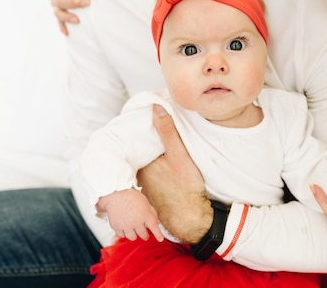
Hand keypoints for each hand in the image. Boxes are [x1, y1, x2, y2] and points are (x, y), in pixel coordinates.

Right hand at [48, 0, 90, 34]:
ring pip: (57, 13)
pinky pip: (59, 23)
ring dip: (67, 16)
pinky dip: (63, 27)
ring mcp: (57, 6)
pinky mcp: (61, 16)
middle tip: (88, 2)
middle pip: (58, 0)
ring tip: (78, 19)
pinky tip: (68, 32)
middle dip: (72, 2)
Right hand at [98, 188, 164, 241]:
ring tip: (133, 230)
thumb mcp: (144, 201)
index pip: (154, 227)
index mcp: (145, 214)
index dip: (158, 234)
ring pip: (133, 237)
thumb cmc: (129, 196)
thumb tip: (157, 222)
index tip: (160, 239)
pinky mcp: (117, 227)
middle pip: (144, 234)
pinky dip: (124, 233)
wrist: (114, 194)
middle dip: (145, 235)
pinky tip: (124, 227)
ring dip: (134, 235)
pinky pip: (122, 236)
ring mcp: (127, 225)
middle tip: (144, 233)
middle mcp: (137, 221)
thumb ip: (152, 212)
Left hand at [137, 104, 212, 243]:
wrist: (191, 218)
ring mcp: (142, 188)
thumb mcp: (180, 155)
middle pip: (137, 155)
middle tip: (151, 133)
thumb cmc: (186, 188)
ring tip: (157, 149)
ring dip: (146, 159)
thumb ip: (167, 131)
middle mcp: (137, 177)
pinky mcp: (149, 196)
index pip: (135, 143)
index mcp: (140, 165)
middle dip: (141, 146)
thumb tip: (156, 107)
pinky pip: (145, 179)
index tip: (144, 122)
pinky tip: (161, 170)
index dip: (139, 133)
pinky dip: (150, 172)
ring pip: (141, 167)